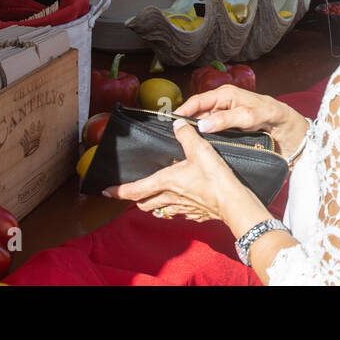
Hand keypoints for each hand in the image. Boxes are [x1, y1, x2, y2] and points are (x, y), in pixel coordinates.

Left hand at [107, 118, 261, 224]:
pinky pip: (177, 213)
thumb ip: (186, 135)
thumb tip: (177, 124)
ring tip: (154, 196)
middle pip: (143, 203)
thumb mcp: (200, 150)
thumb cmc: (215, 178)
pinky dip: (173, 208)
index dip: (118, 191)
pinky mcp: (194, 215)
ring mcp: (181, 209)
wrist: (233, 203)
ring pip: (159, 210)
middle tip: (132, 192)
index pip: (135, 190)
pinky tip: (181, 201)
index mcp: (166, 182)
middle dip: (136, 198)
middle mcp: (169, 198)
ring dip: (153, 204)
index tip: (106, 191)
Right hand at [176, 85, 308, 159]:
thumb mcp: (249, 116)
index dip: (182, 110)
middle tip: (171, 138)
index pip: (197, 101)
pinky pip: (211, 135)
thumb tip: (201, 125)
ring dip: (194, 134)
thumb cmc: (272, 114)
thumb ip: (226, 119)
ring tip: (180, 146)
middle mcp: (222, 105)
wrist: (289, 128)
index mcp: (225, 95)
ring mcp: (224, 118)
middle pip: (196, 114)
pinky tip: (198, 149)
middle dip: (185, 124)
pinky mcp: (228, 130)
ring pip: (203, 126)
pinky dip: (204, 140)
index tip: (169, 123)